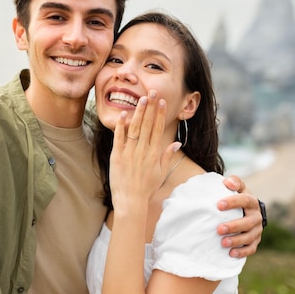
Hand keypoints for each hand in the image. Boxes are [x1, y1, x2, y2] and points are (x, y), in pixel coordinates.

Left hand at [109, 90, 176, 213]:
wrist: (131, 201)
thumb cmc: (146, 188)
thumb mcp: (161, 172)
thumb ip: (167, 156)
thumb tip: (176, 142)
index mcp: (154, 154)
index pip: (158, 129)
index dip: (160, 114)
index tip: (161, 101)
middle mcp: (143, 151)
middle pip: (148, 125)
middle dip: (150, 107)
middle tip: (152, 92)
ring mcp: (130, 153)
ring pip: (135, 128)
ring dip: (138, 112)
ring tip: (142, 98)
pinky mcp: (117, 157)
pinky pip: (119, 138)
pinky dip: (121, 126)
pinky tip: (123, 114)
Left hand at [217, 176, 262, 257]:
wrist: (247, 210)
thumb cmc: (237, 197)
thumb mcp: (238, 188)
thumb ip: (234, 182)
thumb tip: (227, 182)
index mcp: (252, 202)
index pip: (245, 201)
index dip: (233, 202)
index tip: (218, 205)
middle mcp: (256, 217)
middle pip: (248, 222)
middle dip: (234, 226)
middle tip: (219, 229)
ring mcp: (256, 230)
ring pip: (249, 237)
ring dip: (237, 241)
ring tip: (223, 243)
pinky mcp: (255, 241)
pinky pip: (251, 248)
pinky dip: (242, 252)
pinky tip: (231, 253)